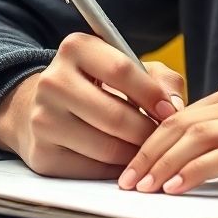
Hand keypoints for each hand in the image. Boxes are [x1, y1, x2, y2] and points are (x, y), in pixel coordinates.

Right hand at [0, 32, 185, 178]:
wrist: (42, 107)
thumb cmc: (97, 84)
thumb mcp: (126, 67)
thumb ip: (160, 78)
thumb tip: (175, 107)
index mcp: (76, 48)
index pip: (121, 70)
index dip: (152, 93)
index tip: (170, 111)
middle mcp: (53, 81)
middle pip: (115, 115)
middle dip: (147, 131)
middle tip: (163, 138)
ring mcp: (43, 119)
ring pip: (105, 147)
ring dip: (134, 154)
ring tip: (147, 150)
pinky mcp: (42, 154)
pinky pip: (91, 169)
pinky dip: (114, 170)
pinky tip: (124, 163)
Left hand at [116, 77, 217, 194]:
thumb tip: (189, 155)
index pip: (181, 113)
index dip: (150, 137)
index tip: (130, 161)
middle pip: (182, 122)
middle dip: (148, 151)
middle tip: (127, 178)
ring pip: (198, 136)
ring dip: (164, 162)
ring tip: (143, 185)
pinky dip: (196, 170)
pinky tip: (178, 184)